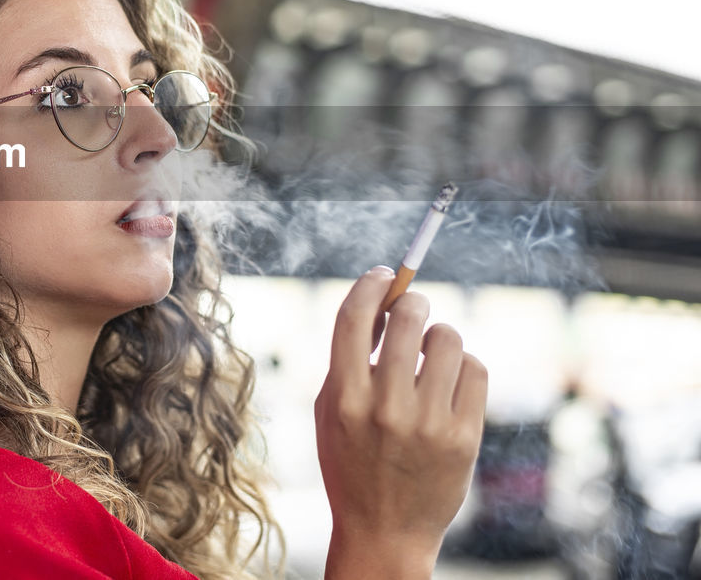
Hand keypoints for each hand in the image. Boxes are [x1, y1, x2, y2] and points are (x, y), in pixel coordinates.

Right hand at [315, 266, 487, 578]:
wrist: (385, 531)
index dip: (371, 285)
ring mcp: (428, 423)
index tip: (383, 275)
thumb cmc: (351, 463)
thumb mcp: (330, 411)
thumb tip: (378, 304)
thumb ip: (347, 361)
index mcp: (343, 397)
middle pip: (407, 319)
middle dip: (411, 303)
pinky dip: (462, 366)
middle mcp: (385, 407)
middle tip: (411, 309)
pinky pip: (474, 370)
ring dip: (438, 335)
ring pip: (447, 339)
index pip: (354, 318)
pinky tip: (449, 381)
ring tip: (430, 354)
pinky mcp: (464, 437)